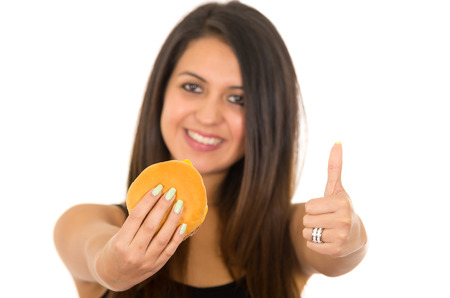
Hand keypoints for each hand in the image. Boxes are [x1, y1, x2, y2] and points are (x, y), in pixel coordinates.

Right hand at [95, 186, 185, 290]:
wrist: (113, 275)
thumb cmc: (116, 247)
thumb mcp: (118, 235)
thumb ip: (134, 222)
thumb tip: (156, 196)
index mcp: (120, 243)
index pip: (136, 217)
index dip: (148, 201)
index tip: (158, 187)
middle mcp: (133, 254)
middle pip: (150, 226)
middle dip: (162, 207)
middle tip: (172, 192)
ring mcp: (145, 262)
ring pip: (162, 238)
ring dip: (173, 219)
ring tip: (180, 204)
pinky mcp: (155, 267)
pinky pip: (169, 251)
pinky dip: (178, 237)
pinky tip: (184, 225)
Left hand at [302, 142, 364, 257]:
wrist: (355, 237)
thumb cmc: (340, 208)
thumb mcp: (337, 188)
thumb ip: (335, 167)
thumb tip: (337, 141)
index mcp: (342, 203)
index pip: (309, 205)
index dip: (314, 207)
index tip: (327, 208)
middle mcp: (344, 220)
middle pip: (306, 219)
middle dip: (313, 220)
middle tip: (327, 220)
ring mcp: (341, 237)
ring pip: (307, 232)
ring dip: (313, 232)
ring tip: (328, 230)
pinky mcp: (336, 250)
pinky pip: (310, 245)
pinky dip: (316, 244)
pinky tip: (329, 241)